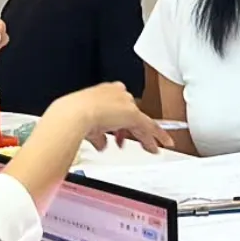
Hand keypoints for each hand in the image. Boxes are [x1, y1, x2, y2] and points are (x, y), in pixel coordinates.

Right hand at [57, 83, 173, 153]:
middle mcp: (118, 94)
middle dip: (131, 130)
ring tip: (152, 148)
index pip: (119, 106)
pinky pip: (150, 126)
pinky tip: (164, 144)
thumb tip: (102, 144)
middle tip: (133, 142)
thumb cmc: (75, 115)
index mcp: (105, 92)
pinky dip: (159, 136)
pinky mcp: (133, 114)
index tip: (119, 132)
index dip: (120, 122)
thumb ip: (99, 135)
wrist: (75, 113)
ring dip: (146, 136)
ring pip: (142, 121)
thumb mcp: (88, 127)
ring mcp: (126, 103)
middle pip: (131, 113)